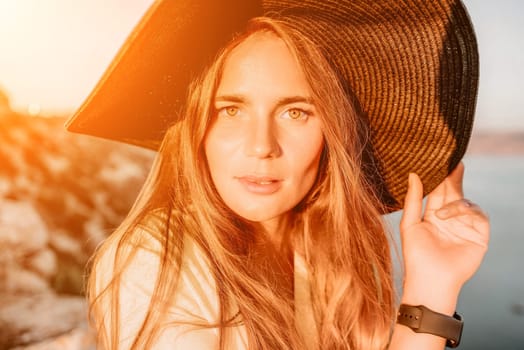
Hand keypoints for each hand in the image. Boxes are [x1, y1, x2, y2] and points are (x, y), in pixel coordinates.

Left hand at [399, 162, 489, 297]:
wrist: (430, 280)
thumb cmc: (415, 255)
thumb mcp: (409, 224)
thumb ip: (412, 199)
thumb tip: (413, 174)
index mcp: (432, 216)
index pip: (438, 192)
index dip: (438, 177)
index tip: (437, 160)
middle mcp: (449, 219)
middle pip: (453, 193)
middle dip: (452, 179)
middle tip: (452, 163)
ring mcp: (465, 227)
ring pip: (466, 202)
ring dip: (455, 201)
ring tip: (441, 213)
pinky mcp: (478, 235)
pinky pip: (478, 215)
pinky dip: (466, 211)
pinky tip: (453, 214)